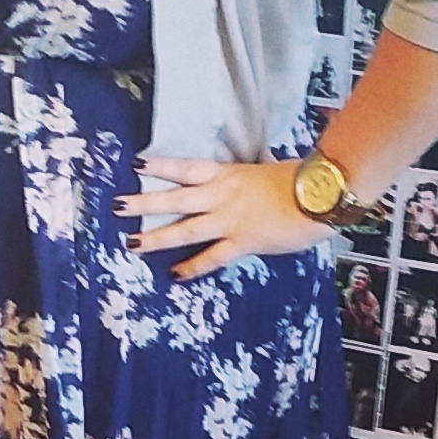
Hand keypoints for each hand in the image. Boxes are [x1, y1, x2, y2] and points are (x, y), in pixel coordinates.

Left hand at [115, 156, 329, 279]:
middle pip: (174, 198)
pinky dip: (192, 266)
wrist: (321, 195)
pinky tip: (175, 274)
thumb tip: (240, 189)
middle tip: (116, 205)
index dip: (160, 165)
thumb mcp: (264, 174)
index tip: (136, 163)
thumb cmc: (301, 182)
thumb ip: (244, 183)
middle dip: (143, 203)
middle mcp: (221, 195)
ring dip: (156, 237)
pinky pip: (211, 257)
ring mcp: (229, 219)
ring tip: (131, 243)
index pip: (185, 167)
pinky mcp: (242, 241)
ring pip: (184, 228)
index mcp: (227, 174)